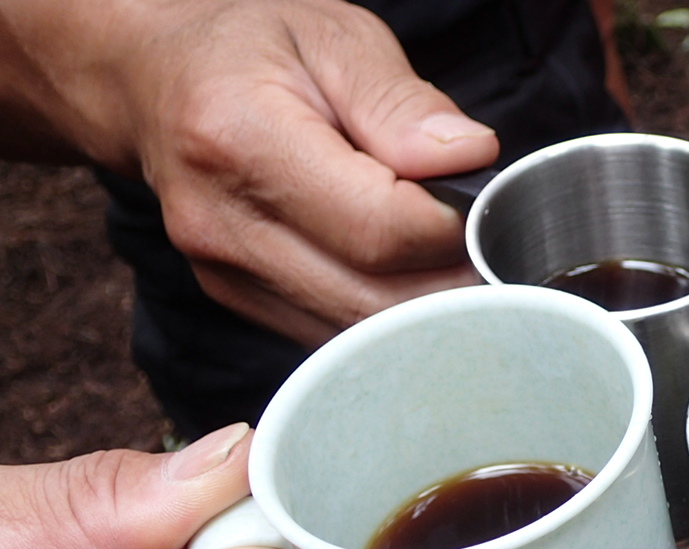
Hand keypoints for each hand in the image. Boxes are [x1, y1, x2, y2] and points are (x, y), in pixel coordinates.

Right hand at [0, 0, 499, 346]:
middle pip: (373, 301)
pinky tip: (415, 286)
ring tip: (463, 272)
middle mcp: (224, 223)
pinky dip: (387, 321)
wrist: (155, 83)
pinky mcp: (241, 302)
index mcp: (241, 138)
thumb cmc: (252, 51)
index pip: (380, 229)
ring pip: (358, 336)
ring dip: (426, 316)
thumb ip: (403, 103)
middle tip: (498, 259)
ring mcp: (226, 275)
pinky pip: (336, 337)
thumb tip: (468, 158)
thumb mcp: (334, 36)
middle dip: (453, 289)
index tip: (491, 213)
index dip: (455, 232)